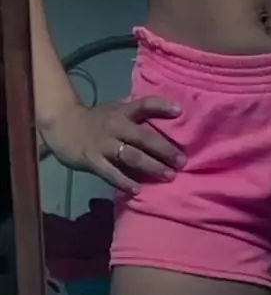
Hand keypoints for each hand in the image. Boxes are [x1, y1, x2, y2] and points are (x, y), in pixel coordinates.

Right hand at [42, 98, 184, 192]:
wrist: (64, 127)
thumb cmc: (96, 119)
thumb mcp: (115, 109)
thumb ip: (134, 110)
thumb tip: (162, 109)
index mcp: (122, 112)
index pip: (144, 105)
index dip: (161, 106)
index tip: (179, 111)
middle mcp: (116, 126)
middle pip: (144, 137)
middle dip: (164, 149)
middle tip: (182, 161)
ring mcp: (104, 144)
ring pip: (132, 157)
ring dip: (151, 167)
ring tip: (168, 176)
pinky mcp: (93, 160)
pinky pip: (111, 173)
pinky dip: (124, 182)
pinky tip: (137, 190)